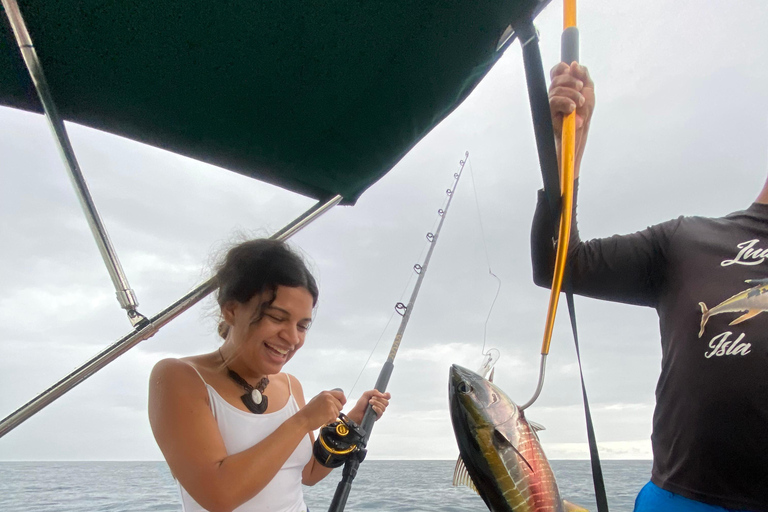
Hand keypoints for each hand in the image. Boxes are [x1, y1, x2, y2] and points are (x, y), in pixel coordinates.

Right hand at [298, 389, 345, 430]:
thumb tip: (336, 401)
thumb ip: (327, 399)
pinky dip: (330, 421)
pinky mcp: (331, 412)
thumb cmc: (309, 412)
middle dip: (335, 410)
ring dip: (332, 416)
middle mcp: (328, 397)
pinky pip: (335, 418)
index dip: (342, 400)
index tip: (342, 404)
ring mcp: (330, 404)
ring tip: (322, 416)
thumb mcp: (317, 400)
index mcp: (325, 393)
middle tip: (325, 413)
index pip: (340, 394)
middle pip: (340, 405)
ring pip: (338, 412)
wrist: (303, 419)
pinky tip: (322, 419)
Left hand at [346, 390, 390, 423]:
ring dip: (376, 403)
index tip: (383, 395)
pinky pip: (381, 412)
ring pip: (384, 406)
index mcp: (378, 398)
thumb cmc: (360, 404)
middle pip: (386, 401)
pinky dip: (377, 408)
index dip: (387, 395)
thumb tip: (382, 394)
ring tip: (370, 403)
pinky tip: (372, 408)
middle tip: (371, 399)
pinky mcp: (378, 416)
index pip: (387, 396)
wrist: (356, 413)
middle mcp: (380, 404)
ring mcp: (379, 410)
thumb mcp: (366, 394)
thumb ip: (374, 391)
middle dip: (379, 399)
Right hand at [549, 62, 594, 176]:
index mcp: (563, 87)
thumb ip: (583, 76)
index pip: (556, 72)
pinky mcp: (548, 113)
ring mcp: (550, 104)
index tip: (570, 71)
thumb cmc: (582, 117)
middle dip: (571, 82)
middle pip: (557, 78)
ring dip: (572, 94)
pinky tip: (573, 109)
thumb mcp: (588, 93)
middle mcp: (554, 94)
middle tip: (581, 90)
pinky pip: (554, 101)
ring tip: (579, 104)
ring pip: (556, 89)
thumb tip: (574, 64)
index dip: (561, 69)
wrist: (578, 136)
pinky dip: (566, 102)